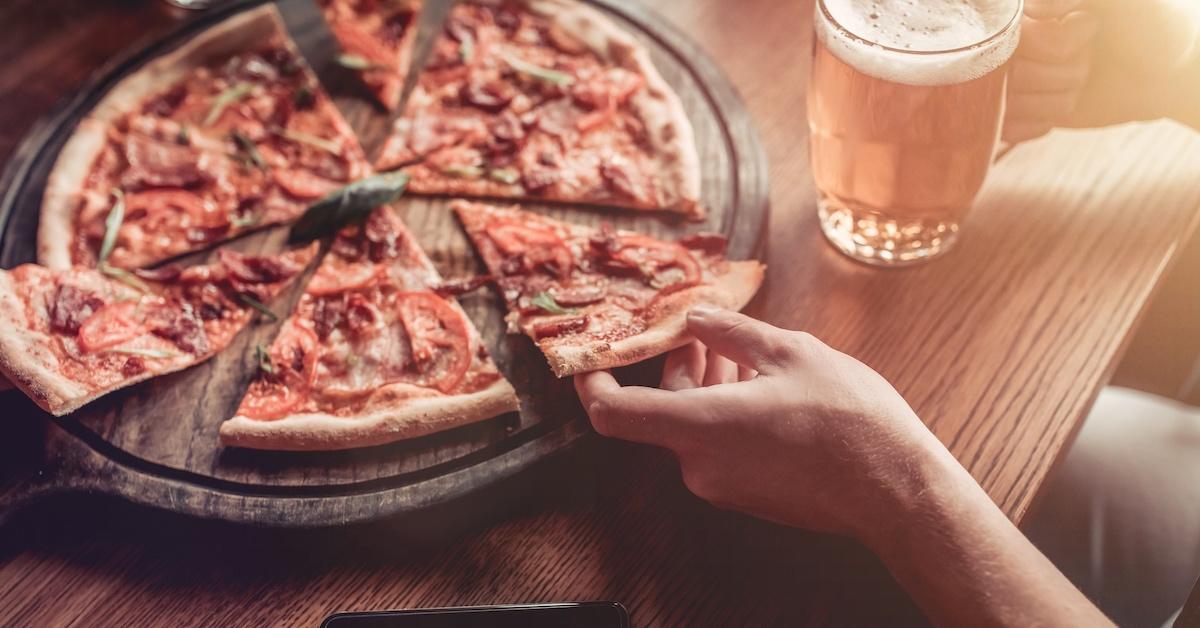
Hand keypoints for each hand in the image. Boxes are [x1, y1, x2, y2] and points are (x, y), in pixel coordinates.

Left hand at [574, 306, 948, 541]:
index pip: (613, 413)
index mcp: (700, 426)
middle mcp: (700, 464)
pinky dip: (725, 412)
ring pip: (694, 424)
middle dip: (676, 365)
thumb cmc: (848, 419)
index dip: (591, 384)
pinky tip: (760, 384)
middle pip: (662, 409)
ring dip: (706, 385)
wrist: (895, 489)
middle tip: (699, 328)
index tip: (591, 358)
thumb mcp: (789, 352)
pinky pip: (718, 446)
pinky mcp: (747, 496)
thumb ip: (730, 333)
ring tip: (740, 349)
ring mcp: (723, 485)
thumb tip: (694, 318)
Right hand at [1005, 0, 1199, 141]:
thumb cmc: (1145, 21)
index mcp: (1029, 14)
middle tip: (1088, 58)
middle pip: (1013, 73)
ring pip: (1012, 103)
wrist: (1168, 69)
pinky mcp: (1021, 113)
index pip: (1014, 37)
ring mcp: (1015, 81)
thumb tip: (1033, 10)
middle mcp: (1015, 46)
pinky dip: (1041, 120)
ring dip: (1057, 97)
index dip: (1053, 42)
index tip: (1088, 28)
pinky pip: (1010, 127)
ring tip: (1081, 80)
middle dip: (1061, 72)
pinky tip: (1064, 105)